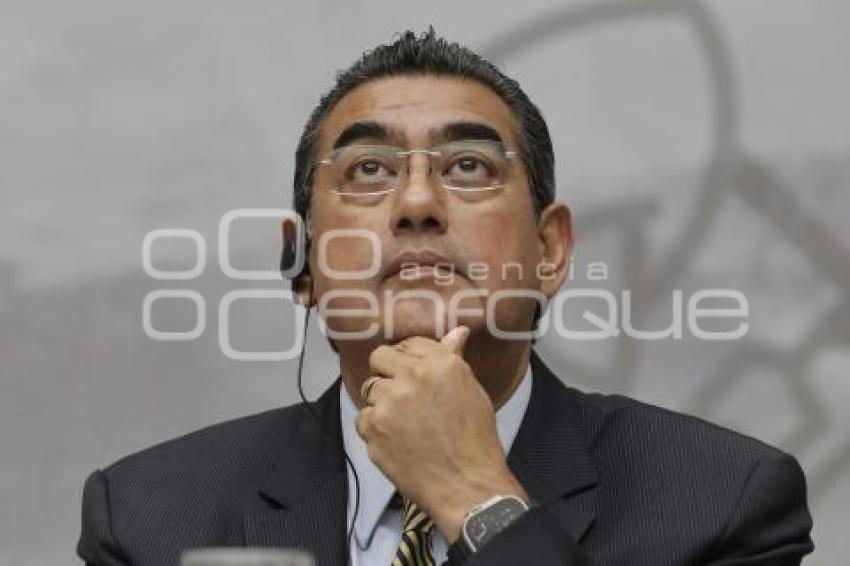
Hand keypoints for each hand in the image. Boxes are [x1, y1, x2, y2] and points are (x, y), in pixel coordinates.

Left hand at [354, 326, 527, 541]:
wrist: (467, 485)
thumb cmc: (475, 441)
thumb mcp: (472, 391)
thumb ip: (454, 359)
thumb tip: (457, 332)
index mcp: (440, 364)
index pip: (409, 343)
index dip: (408, 357)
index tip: (411, 370)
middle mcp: (411, 378)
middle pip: (379, 358)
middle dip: (387, 371)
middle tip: (402, 393)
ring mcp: (388, 404)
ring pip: (370, 389)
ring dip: (382, 402)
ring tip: (404, 422)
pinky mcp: (373, 429)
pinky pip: (363, 418)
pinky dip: (375, 428)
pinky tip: (396, 440)